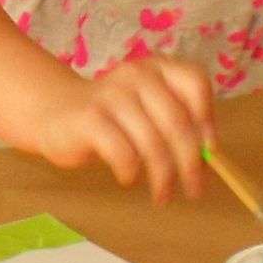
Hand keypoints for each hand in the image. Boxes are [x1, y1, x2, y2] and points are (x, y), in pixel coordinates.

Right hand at [36, 55, 211, 201]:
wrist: (54, 112)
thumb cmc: (111, 116)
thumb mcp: (148, 108)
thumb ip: (177, 120)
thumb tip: (209, 154)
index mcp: (157, 68)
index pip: (195, 82)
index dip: (207, 119)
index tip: (209, 150)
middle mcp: (137, 75)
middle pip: (178, 121)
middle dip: (190, 162)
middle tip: (194, 189)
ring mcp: (111, 94)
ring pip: (152, 143)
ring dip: (163, 177)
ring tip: (162, 195)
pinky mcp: (89, 118)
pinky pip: (123, 153)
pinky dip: (131, 172)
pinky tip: (128, 178)